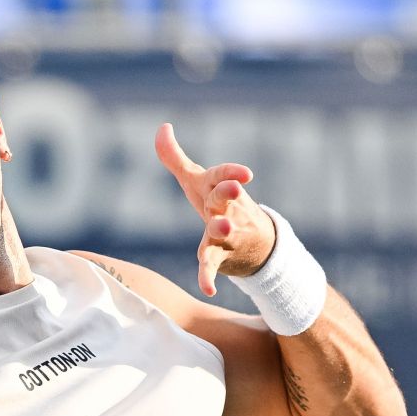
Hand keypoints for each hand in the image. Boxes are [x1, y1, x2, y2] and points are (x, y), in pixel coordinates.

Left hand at [154, 122, 276, 296]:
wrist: (253, 243)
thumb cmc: (217, 205)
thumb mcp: (197, 181)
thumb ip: (175, 157)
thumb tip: (162, 127)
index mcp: (219, 188)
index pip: (225, 175)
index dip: (233, 172)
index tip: (246, 174)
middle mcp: (225, 209)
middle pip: (225, 200)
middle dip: (228, 194)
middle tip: (234, 188)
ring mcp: (224, 234)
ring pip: (222, 232)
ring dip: (222, 231)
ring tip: (221, 229)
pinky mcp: (217, 257)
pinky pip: (212, 266)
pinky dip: (208, 277)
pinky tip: (206, 288)